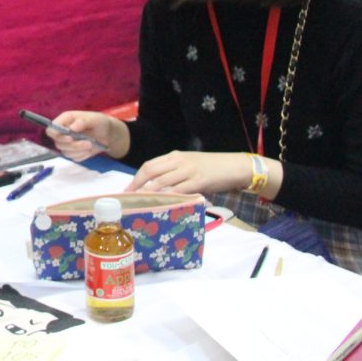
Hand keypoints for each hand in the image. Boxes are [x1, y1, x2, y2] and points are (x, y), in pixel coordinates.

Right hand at [49, 110, 128, 160]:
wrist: (107, 133)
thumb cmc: (98, 122)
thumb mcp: (93, 118)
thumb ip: (82, 121)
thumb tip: (72, 128)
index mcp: (64, 120)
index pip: (51, 129)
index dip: (56, 135)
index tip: (69, 138)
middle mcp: (63, 132)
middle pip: (58, 143)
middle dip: (73, 145)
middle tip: (88, 143)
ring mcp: (67, 144)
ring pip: (66, 152)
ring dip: (79, 150)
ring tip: (91, 144)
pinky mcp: (73, 153)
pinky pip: (74, 158)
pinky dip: (83, 155)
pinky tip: (89, 150)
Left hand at [124, 150, 249, 193]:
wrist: (235, 166)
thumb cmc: (211, 167)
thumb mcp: (189, 164)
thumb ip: (173, 172)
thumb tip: (156, 187)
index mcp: (174, 156)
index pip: (149, 165)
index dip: (136, 178)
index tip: (127, 189)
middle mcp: (178, 161)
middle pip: (151, 171)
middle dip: (137, 185)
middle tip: (129, 198)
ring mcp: (188, 170)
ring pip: (162, 181)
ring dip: (149, 193)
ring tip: (140, 204)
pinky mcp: (199, 180)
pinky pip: (180, 189)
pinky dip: (168, 197)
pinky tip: (161, 204)